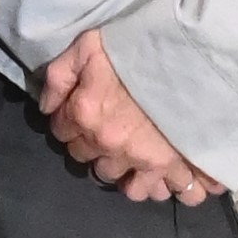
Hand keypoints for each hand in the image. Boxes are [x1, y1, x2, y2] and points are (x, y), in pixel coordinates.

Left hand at [36, 30, 224, 207]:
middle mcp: (111, 146)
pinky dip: (173, 187)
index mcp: (85, 115)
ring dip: (134, 175)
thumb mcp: (87, 45)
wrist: (190, 50)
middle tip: (113, 136)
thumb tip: (47, 108)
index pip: (62, 134)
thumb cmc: (137, 44)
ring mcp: (146, 160)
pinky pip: (173, 193)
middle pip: (94, 166)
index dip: (69, 124)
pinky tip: (172, 174)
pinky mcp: (178, 165)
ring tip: (141, 160)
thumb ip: (59, 76)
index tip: (82, 116)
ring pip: (132, 188)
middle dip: (99, 152)